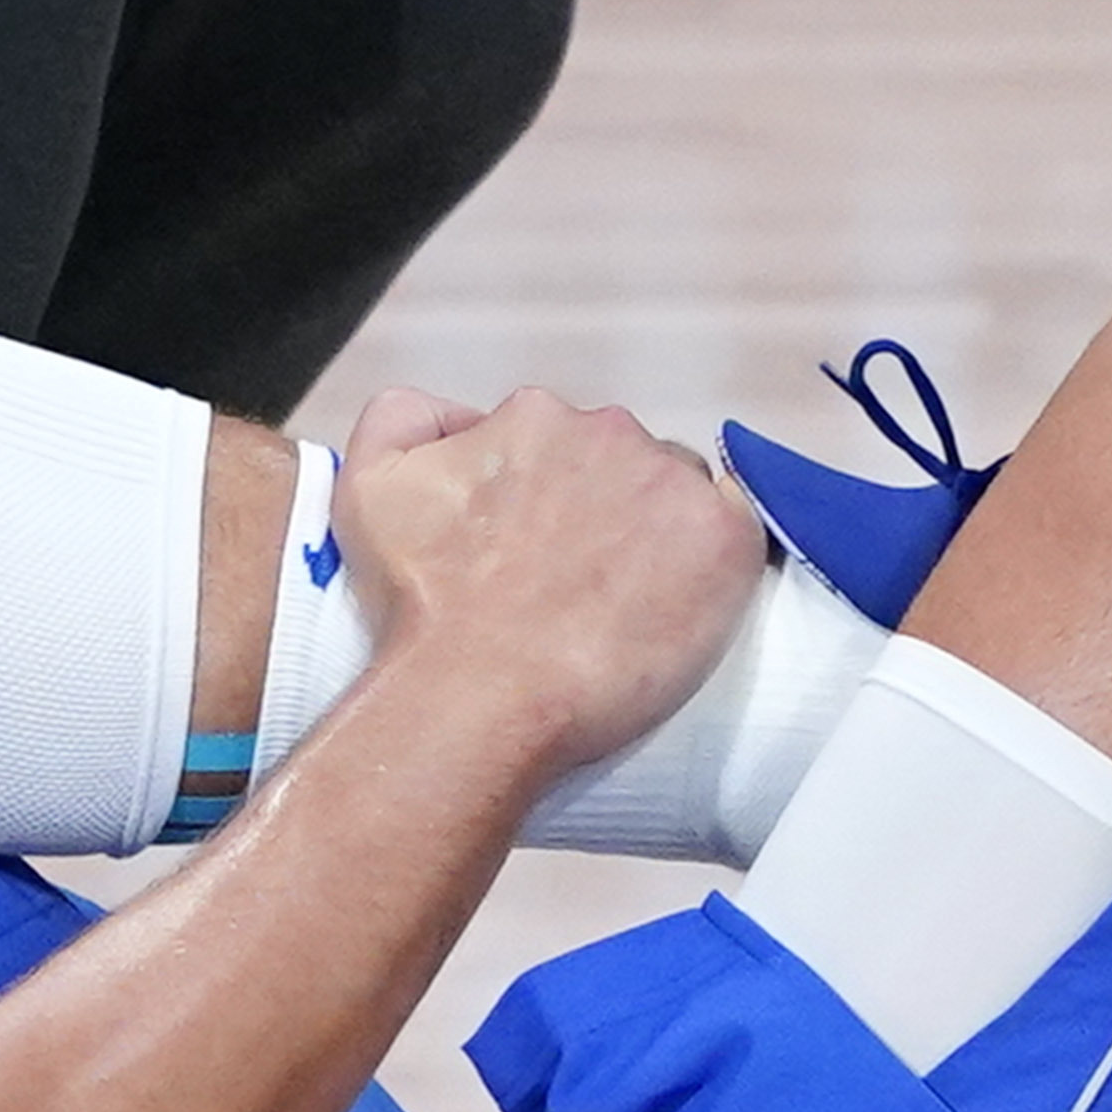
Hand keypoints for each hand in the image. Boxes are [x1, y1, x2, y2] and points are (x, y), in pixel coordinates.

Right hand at [324, 385, 766, 781]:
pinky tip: (679, 607)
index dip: (559, 499)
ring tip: (627, 609)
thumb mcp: (370, 489)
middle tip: (582, 588)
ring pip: (683, 496)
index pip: (569, 443)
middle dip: (612, 513)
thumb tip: (455, 414)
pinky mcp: (723, 539)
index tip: (544, 554)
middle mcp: (607, 430)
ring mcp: (670, 482)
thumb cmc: (420, 610)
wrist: (475, 697)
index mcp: (534, 416)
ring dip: (664, 537)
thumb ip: (403, 419)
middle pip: (629, 463)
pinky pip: (741, 530)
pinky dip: (717, 564)